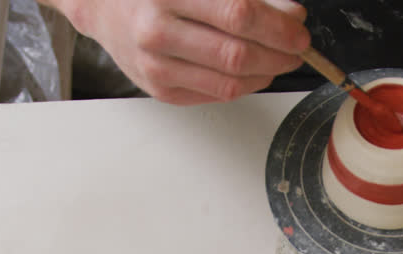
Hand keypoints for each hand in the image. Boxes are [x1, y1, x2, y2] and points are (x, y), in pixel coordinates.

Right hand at [49, 0, 309, 104]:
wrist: (103, 6)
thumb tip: (290, 14)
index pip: (239, 14)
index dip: (278, 26)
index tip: (298, 30)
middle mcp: (158, 32)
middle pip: (237, 55)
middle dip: (278, 54)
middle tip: (296, 48)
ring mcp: (157, 67)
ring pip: (230, 83)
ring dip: (266, 74)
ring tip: (278, 60)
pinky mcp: (161, 91)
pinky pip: (216, 96)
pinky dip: (244, 86)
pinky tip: (252, 72)